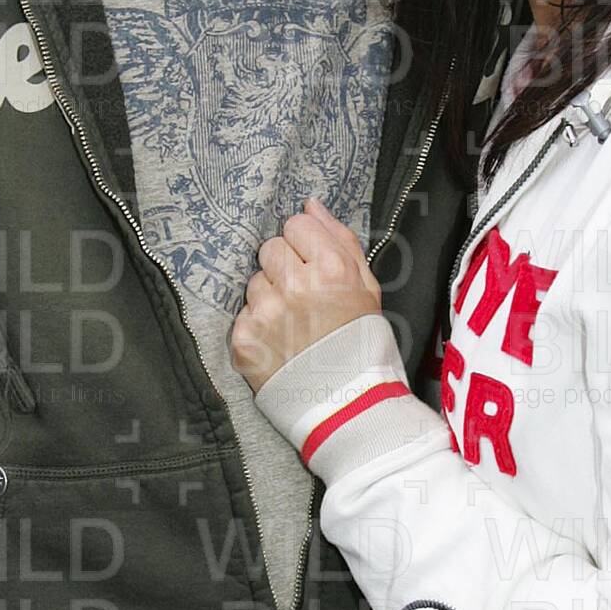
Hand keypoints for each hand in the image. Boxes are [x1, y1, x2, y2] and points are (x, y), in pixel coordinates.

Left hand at [231, 197, 381, 392]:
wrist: (348, 406)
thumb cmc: (362, 342)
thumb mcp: (367, 286)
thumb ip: (339, 238)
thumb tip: (310, 204)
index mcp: (331, 268)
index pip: (296, 225)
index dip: (305, 244)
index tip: (314, 265)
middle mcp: (295, 286)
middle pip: (270, 248)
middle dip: (284, 266)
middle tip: (302, 296)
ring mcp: (266, 313)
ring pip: (254, 282)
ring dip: (269, 296)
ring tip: (292, 324)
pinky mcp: (244, 340)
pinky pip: (243, 314)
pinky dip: (257, 326)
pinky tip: (279, 343)